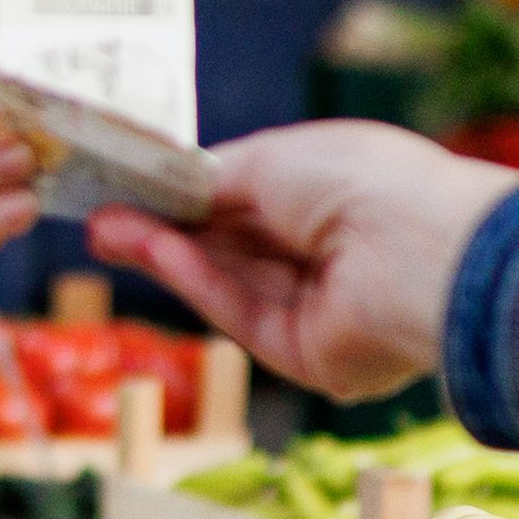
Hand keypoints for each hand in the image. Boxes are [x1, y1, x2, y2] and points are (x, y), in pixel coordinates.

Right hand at [91, 120, 518, 402]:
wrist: (420, 248)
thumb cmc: (361, 181)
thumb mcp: (271, 160)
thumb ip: (213, 178)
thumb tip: (168, 185)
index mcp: (340, 198)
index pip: (252, 204)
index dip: (188, 198)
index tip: (128, 189)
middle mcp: (333, 258)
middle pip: (231, 249)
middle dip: (164, 230)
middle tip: (99, 218)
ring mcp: (322, 312)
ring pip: (229, 283)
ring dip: (167, 255)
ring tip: (106, 230)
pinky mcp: (310, 358)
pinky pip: (243, 315)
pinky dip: (197, 283)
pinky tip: (155, 251)